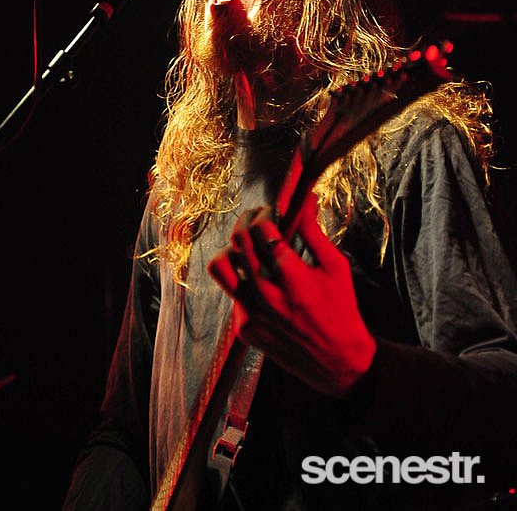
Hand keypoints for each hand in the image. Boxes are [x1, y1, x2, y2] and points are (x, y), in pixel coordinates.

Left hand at [207, 201, 375, 396]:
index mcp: (290, 274)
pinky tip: (262, 281)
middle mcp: (265, 292)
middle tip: (257, 218)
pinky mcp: (244, 328)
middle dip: (247, 220)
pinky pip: (232, 294)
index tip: (272, 212)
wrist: (338, 361)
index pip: (261, 228)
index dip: (265, 213)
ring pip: (221, 266)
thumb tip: (306, 200)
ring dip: (233, 251)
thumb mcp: (336, 266)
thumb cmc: (342, 309)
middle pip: (238, 240)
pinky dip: (244, 282)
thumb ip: (314, 231)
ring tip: (248, 248)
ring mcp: (251, 312)